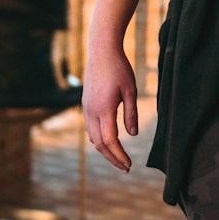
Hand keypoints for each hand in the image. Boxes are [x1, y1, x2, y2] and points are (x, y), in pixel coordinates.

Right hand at [83, 47, 137, 171]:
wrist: (101, 51)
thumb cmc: (119, 68)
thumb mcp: (130, 90)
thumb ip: (131, 113)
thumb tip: (132, 134)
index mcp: (103, 109)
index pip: (110, 141)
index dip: (119, 155)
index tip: (129, 164)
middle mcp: (91, 111)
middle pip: (99, 144)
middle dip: (112, 158)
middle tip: (126, 167)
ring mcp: (86, 108)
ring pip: (92, 137)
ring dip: (105, 150)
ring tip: (119, 157)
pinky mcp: (85, 104)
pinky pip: (90, 128)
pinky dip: (99, 139)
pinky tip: (110, 141)